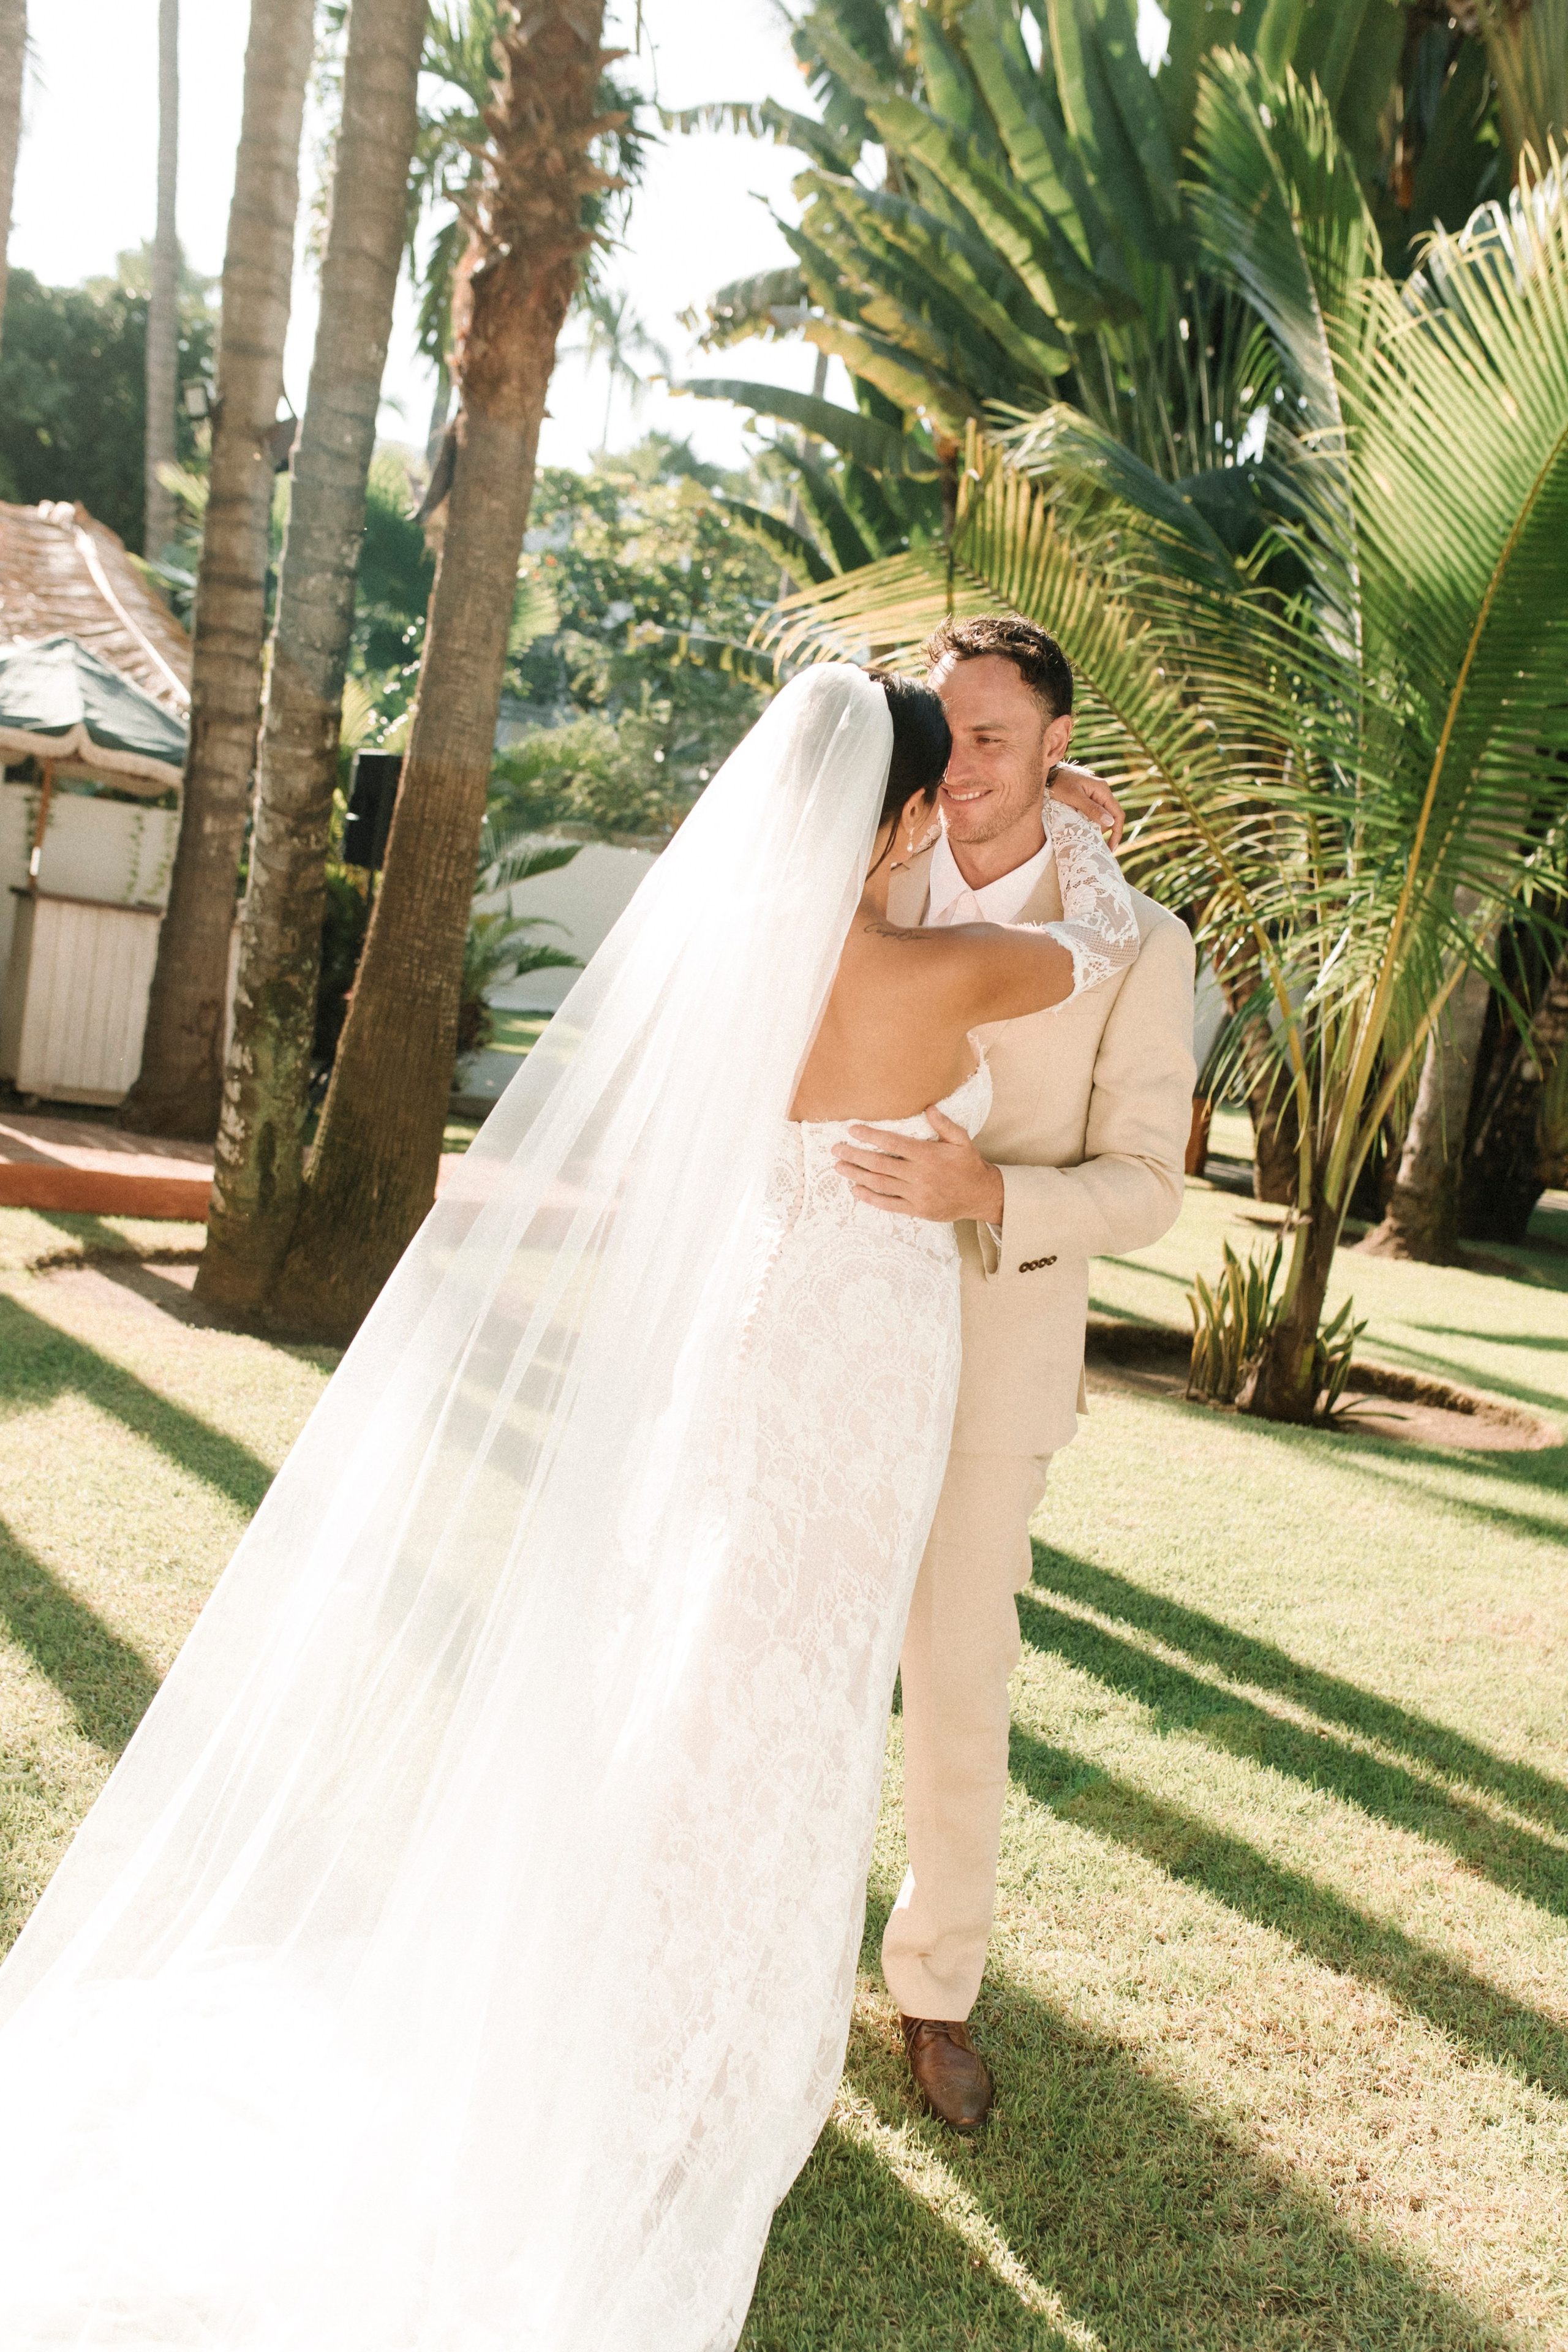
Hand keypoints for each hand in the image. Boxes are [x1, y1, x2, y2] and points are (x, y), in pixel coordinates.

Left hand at [832, 1107, 1005, 1223]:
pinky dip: (870, 1198)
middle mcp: (919, 1175)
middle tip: (836, 1149)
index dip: (871, 1136)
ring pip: (880, 1184)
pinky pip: (889, 1204)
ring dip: (856, 1175)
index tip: (852, 1130)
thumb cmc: (969, 1165)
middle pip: (880, 1164)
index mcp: (928, 1155)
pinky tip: (856, 1190)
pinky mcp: (917, 1210)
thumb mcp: (961, 1140)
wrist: (982, 1196)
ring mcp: (917, 1194)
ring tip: (839, 1167)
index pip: (893, 1143)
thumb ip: (944, 1124)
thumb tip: (928, 1107)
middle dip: (855, 1155)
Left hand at [1049, 761, 1123, 850]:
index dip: (1117, 833)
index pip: (1118, 814)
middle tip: (1089, 842)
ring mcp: (1095, 796)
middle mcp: (1102, 793)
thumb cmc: (1059, 783)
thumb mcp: (1074, 797)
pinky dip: (1089, 823)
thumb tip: (1110, 822)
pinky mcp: (1088, 800)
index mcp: (1102, 790)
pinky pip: (1093, 815)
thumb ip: (1091, 809)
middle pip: (1110, 818)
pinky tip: (1080, 828)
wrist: (1047, 775)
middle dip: (1102, 832)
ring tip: (1082, 835)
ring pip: (1102, 818)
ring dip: (1094, 828)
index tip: (1111, 848)